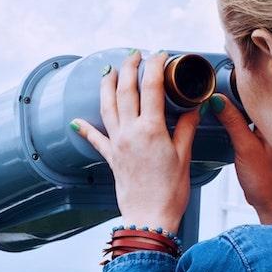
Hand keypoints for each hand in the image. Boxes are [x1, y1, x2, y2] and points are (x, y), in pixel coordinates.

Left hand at [70, 50, 201, 233]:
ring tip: (108, 71)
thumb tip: (195, 108)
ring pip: (107, 107)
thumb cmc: (170, 191)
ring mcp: (117, 143)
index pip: (152, 87)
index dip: (155, 67)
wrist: (149, 217)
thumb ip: (187, 128)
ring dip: (106, 86)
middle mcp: (130, 132)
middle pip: (126, 90)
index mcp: (152, 129)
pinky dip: (85, 128)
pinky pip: (95, 139)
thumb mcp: (184, 156)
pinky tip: (76, 121)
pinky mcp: (110, 157)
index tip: (160, 54)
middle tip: (134, 54)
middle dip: (129, 68)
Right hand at [210, 94, 271, 224]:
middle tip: (220, 84)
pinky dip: (241, 117)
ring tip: (223, 96)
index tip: (229, 73)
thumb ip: (232, 122)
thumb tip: (218, 100)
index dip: (248, 81)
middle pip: (259, 97)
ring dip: (241, 104)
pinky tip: (229, 115)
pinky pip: (252, 121)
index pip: (265, 91)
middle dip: (241, 90)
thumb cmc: (266, 181)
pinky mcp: (265, 139)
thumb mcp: (245, 147)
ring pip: (255, 109)